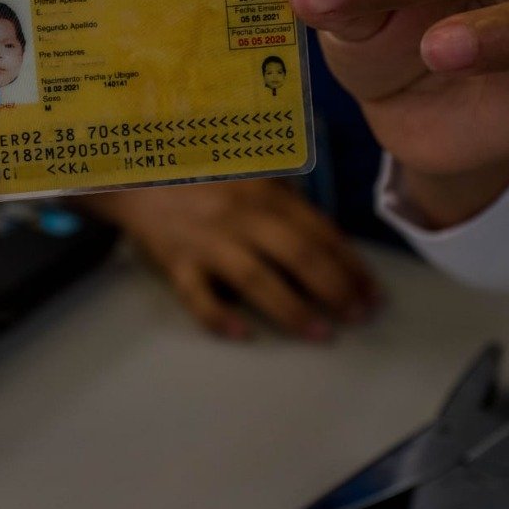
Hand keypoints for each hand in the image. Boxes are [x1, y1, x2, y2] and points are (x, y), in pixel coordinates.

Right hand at [81, 180, 377, 338]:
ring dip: (292, 309)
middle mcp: (240, 215)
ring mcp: (207, 240)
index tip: (372, 291)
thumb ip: (286, 200)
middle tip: (360, 316)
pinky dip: (219, 317)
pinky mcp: (176, 262)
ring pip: (256, 279)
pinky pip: (198, 295)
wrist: (136, 174)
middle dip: (335, 288)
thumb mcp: (250, 174)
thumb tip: (331, 243)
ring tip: (321, 334)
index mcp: (265, 192)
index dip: (351, 263)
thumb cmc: (202, 177)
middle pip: (298, 255)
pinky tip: (244, 334)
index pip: (319, 231)